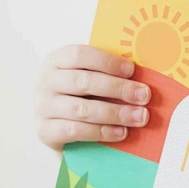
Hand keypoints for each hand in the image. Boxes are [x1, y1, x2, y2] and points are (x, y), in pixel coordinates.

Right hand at [35, 44, 150, 151]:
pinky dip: (102, 132)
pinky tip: (121, 132)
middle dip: (119, 89)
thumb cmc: (81, 97)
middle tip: (144, 96)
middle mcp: (46, 81)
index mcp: (57, 61)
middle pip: (85, 82)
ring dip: (116, 113)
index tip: (132, 70)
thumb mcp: (90, 80)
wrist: (57, 127)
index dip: (107, 61)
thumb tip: (141, 81)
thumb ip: (108, 75)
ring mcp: (44, 107)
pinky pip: (76, 131)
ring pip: (83, 109)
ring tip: (139, 117)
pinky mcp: (46, 131)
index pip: (80, 55)